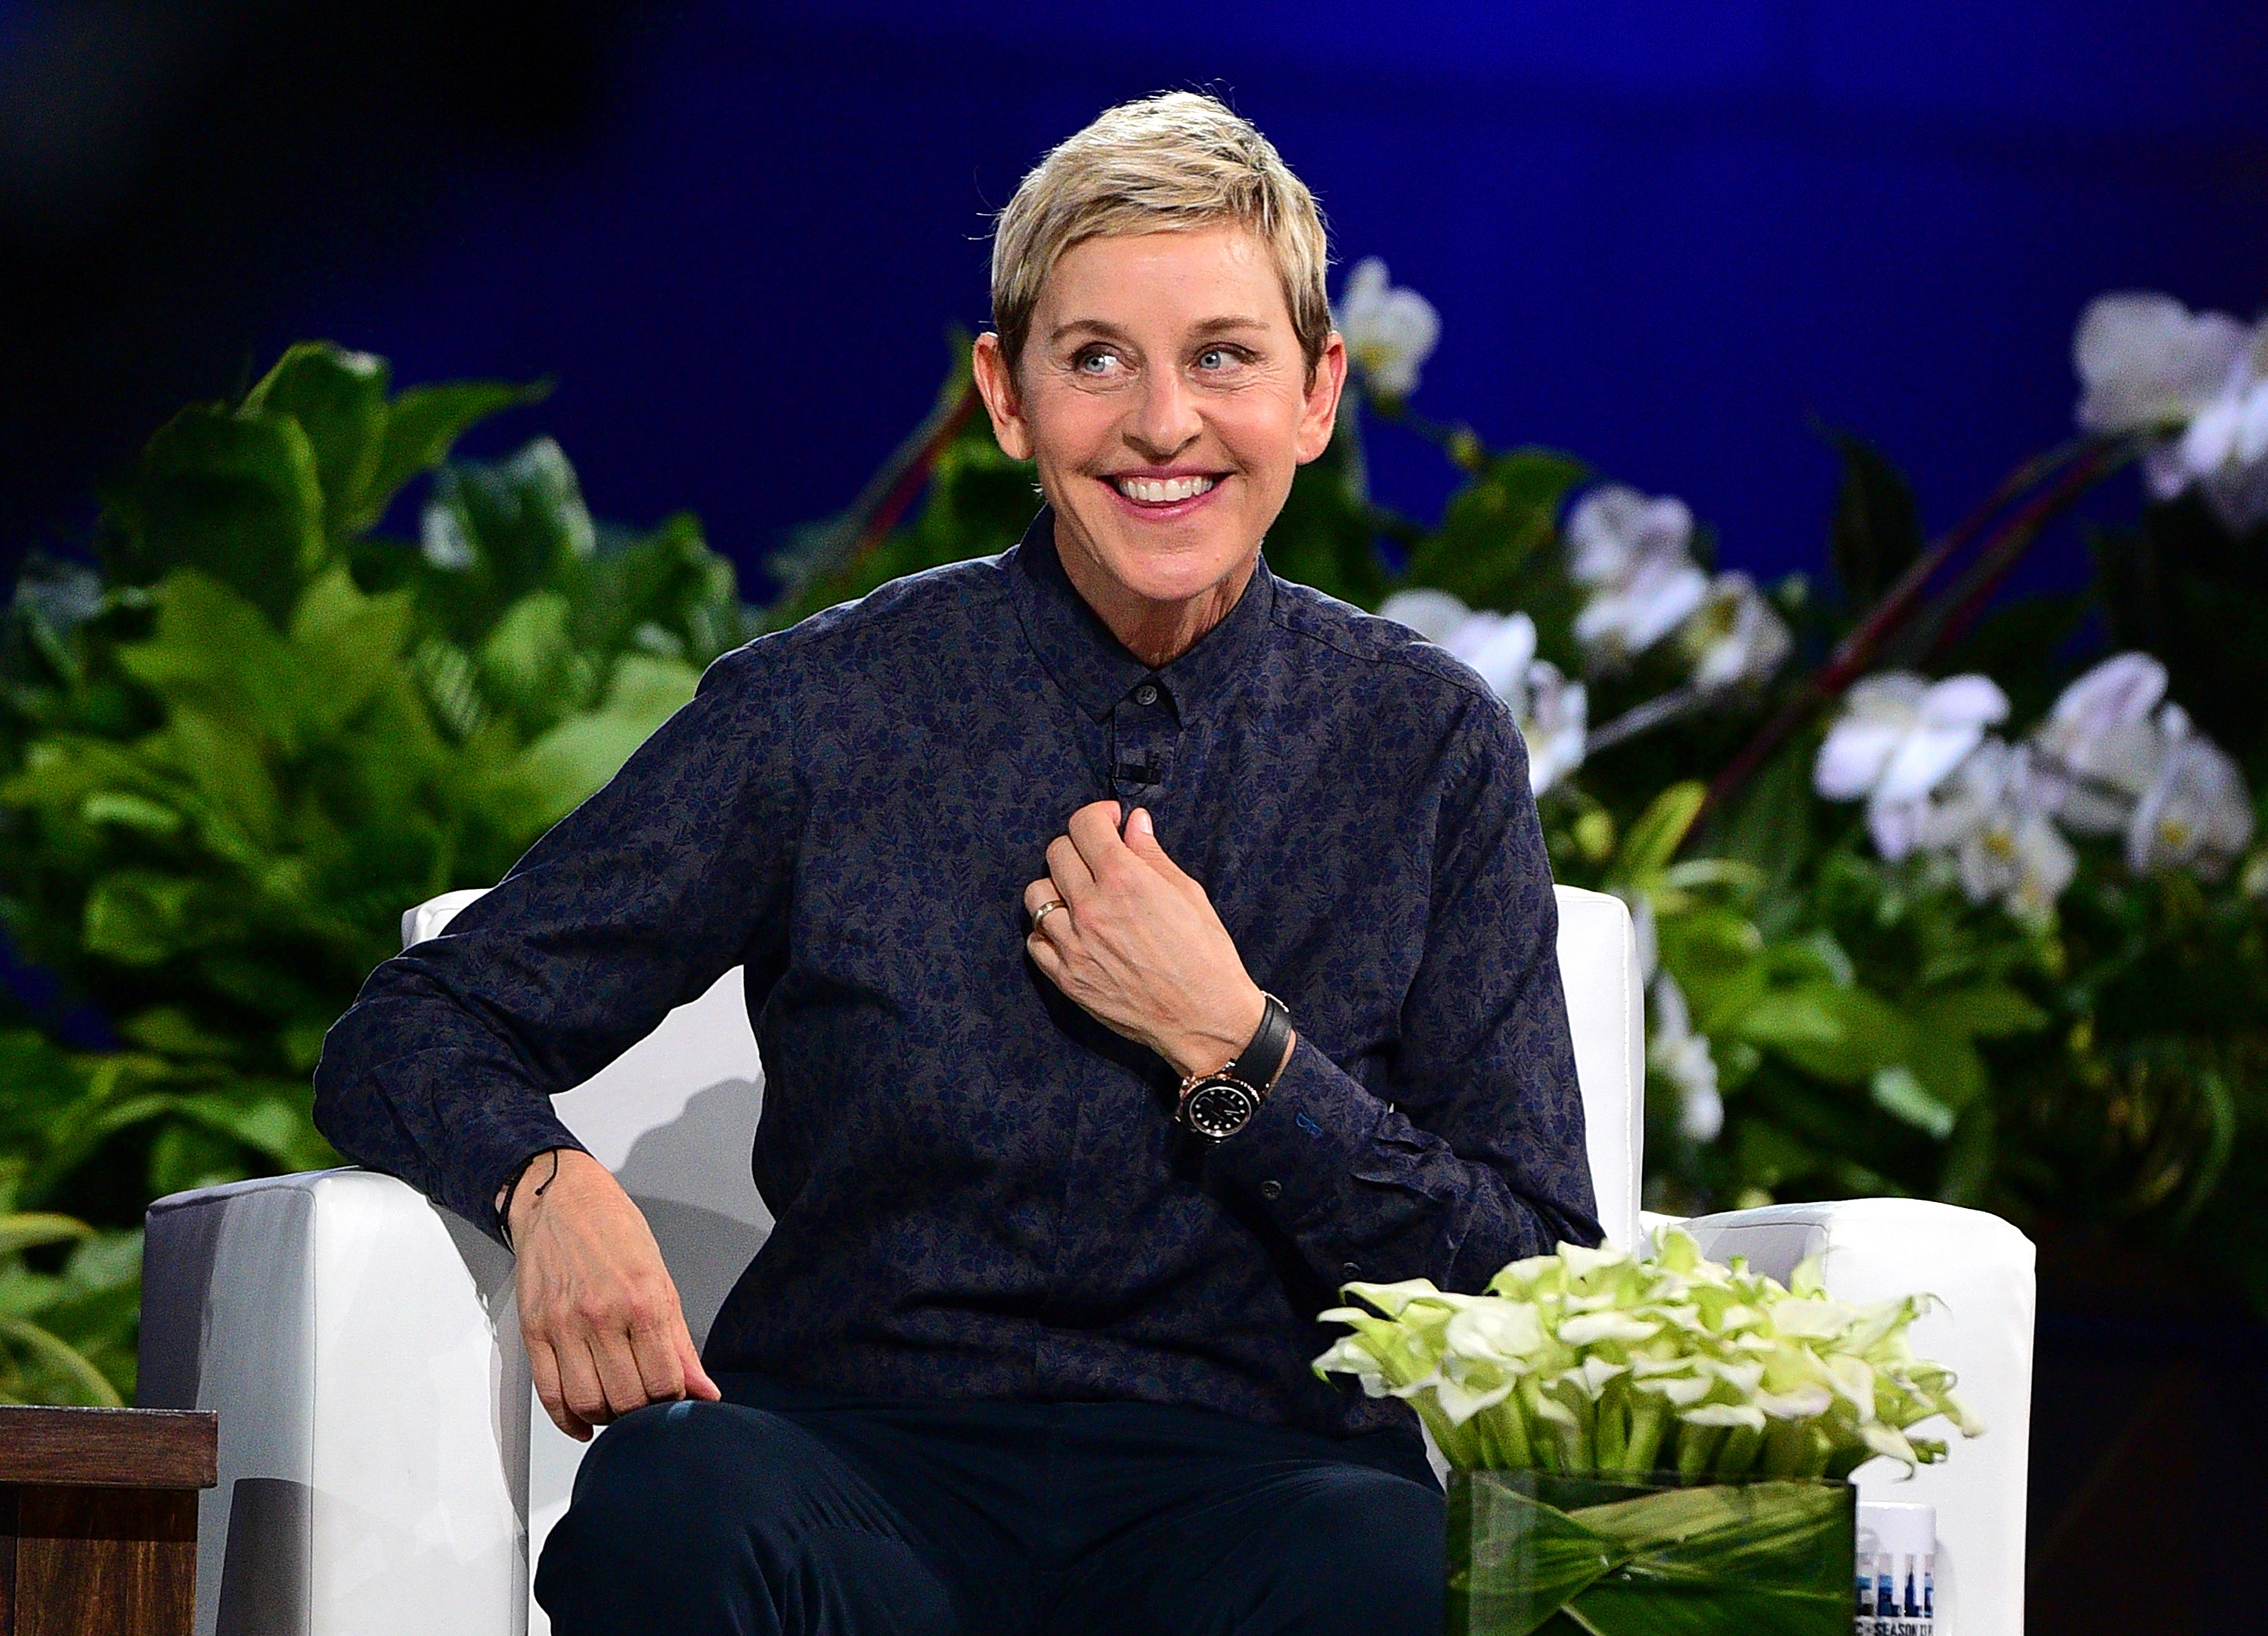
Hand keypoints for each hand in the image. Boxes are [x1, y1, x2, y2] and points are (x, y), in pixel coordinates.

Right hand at [502, 1148, 720, 1439]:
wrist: (561, 1198)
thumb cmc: (615, 1232)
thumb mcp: (662, 1279)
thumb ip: (680, 1343)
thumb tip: (704, 1391)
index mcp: (643, 1301)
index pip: (664, 1381)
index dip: (673, 1401)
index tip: (673, 1397)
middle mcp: (602, 1315)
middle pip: (626, 1398)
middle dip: (641, 1413)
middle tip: (645, 1405)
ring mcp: (564, 1324)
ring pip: (587, 1402)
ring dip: (606, 1417)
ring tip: (616, 1407)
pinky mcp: (534, 1330)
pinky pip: (549, 1393)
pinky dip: (567, 1418)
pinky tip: (583, 1421)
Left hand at [1023, 801, 1274, 1078]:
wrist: (1205, 1019)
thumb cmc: (1206, 956)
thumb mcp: (1188, 894)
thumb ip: (1152, 855)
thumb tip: (1134, 823)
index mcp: (1125, 881)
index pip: (1084, 825)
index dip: (1098, 815)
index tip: (1110, 822)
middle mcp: (1092, 909)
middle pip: (1056, 853)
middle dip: (1079, 846)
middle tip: (1098, 859)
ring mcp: (1074, 946)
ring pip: (1037, 895)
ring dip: (1057, 888)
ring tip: (1081, 897)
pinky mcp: (1067, 978)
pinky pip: (1035, 941)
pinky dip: (1048, 931)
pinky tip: (1072, 933)